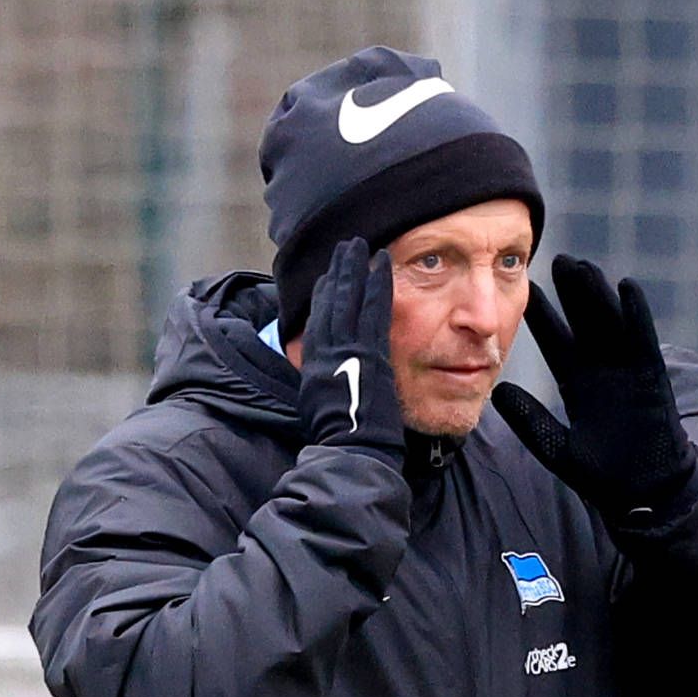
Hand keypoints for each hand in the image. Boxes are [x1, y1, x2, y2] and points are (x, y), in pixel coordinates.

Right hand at [297, 243, 400, 456]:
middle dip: (338, 272)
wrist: (351, 450)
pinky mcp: (367, 352)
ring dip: (354, 270)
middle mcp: (328, 351)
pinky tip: (380, 268)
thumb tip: (328, 373)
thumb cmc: (342, 437)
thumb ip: (327, 381)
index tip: (329, 274)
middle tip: (345, 246)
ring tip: (359, 246)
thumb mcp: (326, 404)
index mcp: (317, 363)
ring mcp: (347, 349)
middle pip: (332, 301)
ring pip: (348, 300)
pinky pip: (372, 312)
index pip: (321, 318)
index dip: (326, 293)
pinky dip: (374, 287)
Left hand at [493, 255, 697, 526]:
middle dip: (571, 292)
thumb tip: (496, 392)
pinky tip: (627, 288)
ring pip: (611, 324)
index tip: (526, 288)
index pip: (556, 341)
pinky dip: (637, 315)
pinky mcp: (653, 378)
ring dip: (598, 294)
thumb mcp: (556, 447)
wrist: (645, 494)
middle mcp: (603, 371)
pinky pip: (643, 340)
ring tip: (584, 265)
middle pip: (584, 322)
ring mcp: (629, 372)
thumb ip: (530, 420)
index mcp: (578, 384)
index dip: (542, 316)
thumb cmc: (605, 475)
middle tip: (556, 259)